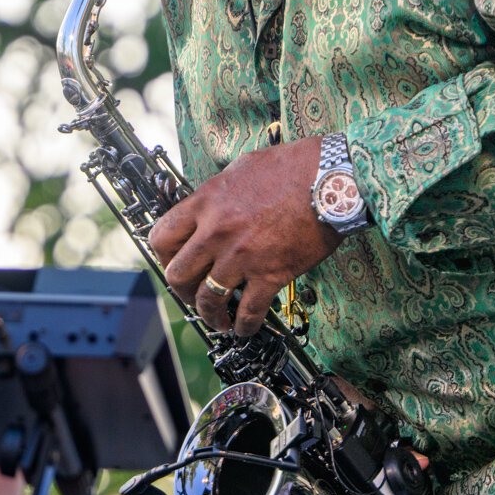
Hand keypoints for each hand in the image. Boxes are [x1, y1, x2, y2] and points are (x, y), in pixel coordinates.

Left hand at [150, 135, 342, 335]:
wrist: (332, 178)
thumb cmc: (294, 166)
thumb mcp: (242, 167)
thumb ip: (220, 190)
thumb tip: (211, 203)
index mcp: (206, 203)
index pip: (162, 237)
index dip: (163, 257)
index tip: (173, 263)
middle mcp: (217, 232)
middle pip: (178, 275)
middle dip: (183, 291)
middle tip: (192, 295)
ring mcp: (242, 256)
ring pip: (208, 299)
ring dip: (210, 315)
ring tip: (218, 320)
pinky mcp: (270, 274)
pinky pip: (249, 311)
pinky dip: (244, 325)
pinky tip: (244, 328)